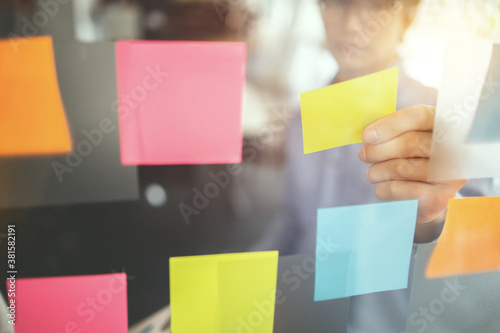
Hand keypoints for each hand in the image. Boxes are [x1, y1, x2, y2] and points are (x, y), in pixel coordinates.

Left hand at [358, 105, 467, 242]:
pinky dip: (383, 188)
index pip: (419, 116)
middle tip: (363, 155)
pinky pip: (401, 190)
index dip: (389, 125)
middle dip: (379, 150)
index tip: (366, 136)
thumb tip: (369, 134)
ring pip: (402, 168)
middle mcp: (457, 148)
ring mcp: (452, 175)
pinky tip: (381, 187)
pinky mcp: (440, 198)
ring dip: (378, 170)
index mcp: (448, 123)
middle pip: (411, 143)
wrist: (428, 196)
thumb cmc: (414, 158)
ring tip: (371, 173)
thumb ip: (392, 129)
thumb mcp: (408, 137)